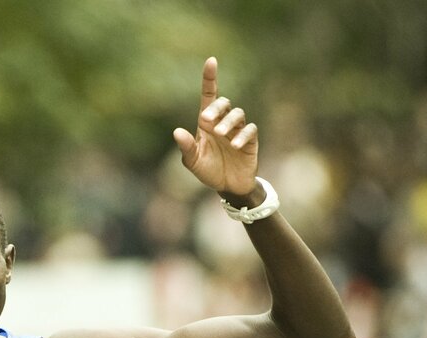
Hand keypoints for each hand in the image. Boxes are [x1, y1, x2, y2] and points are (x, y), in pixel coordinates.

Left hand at [172, 57, 259, 200]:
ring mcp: (238, 130)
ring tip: (221, 134)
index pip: (209, 95)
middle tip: (205, 120)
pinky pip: (250, 130)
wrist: (228, 186)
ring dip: (228, 122)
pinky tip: (234, 145)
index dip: (210, 78)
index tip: (211, 61)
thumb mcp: (193, 161)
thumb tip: (176, 132)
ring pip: (238, 114)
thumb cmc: (209, 170)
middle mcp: (223, 122)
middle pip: (224, 103)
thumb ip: (186, 147)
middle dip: (216, 108)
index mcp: (207, 123)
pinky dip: (242, 135)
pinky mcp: (250, 141)